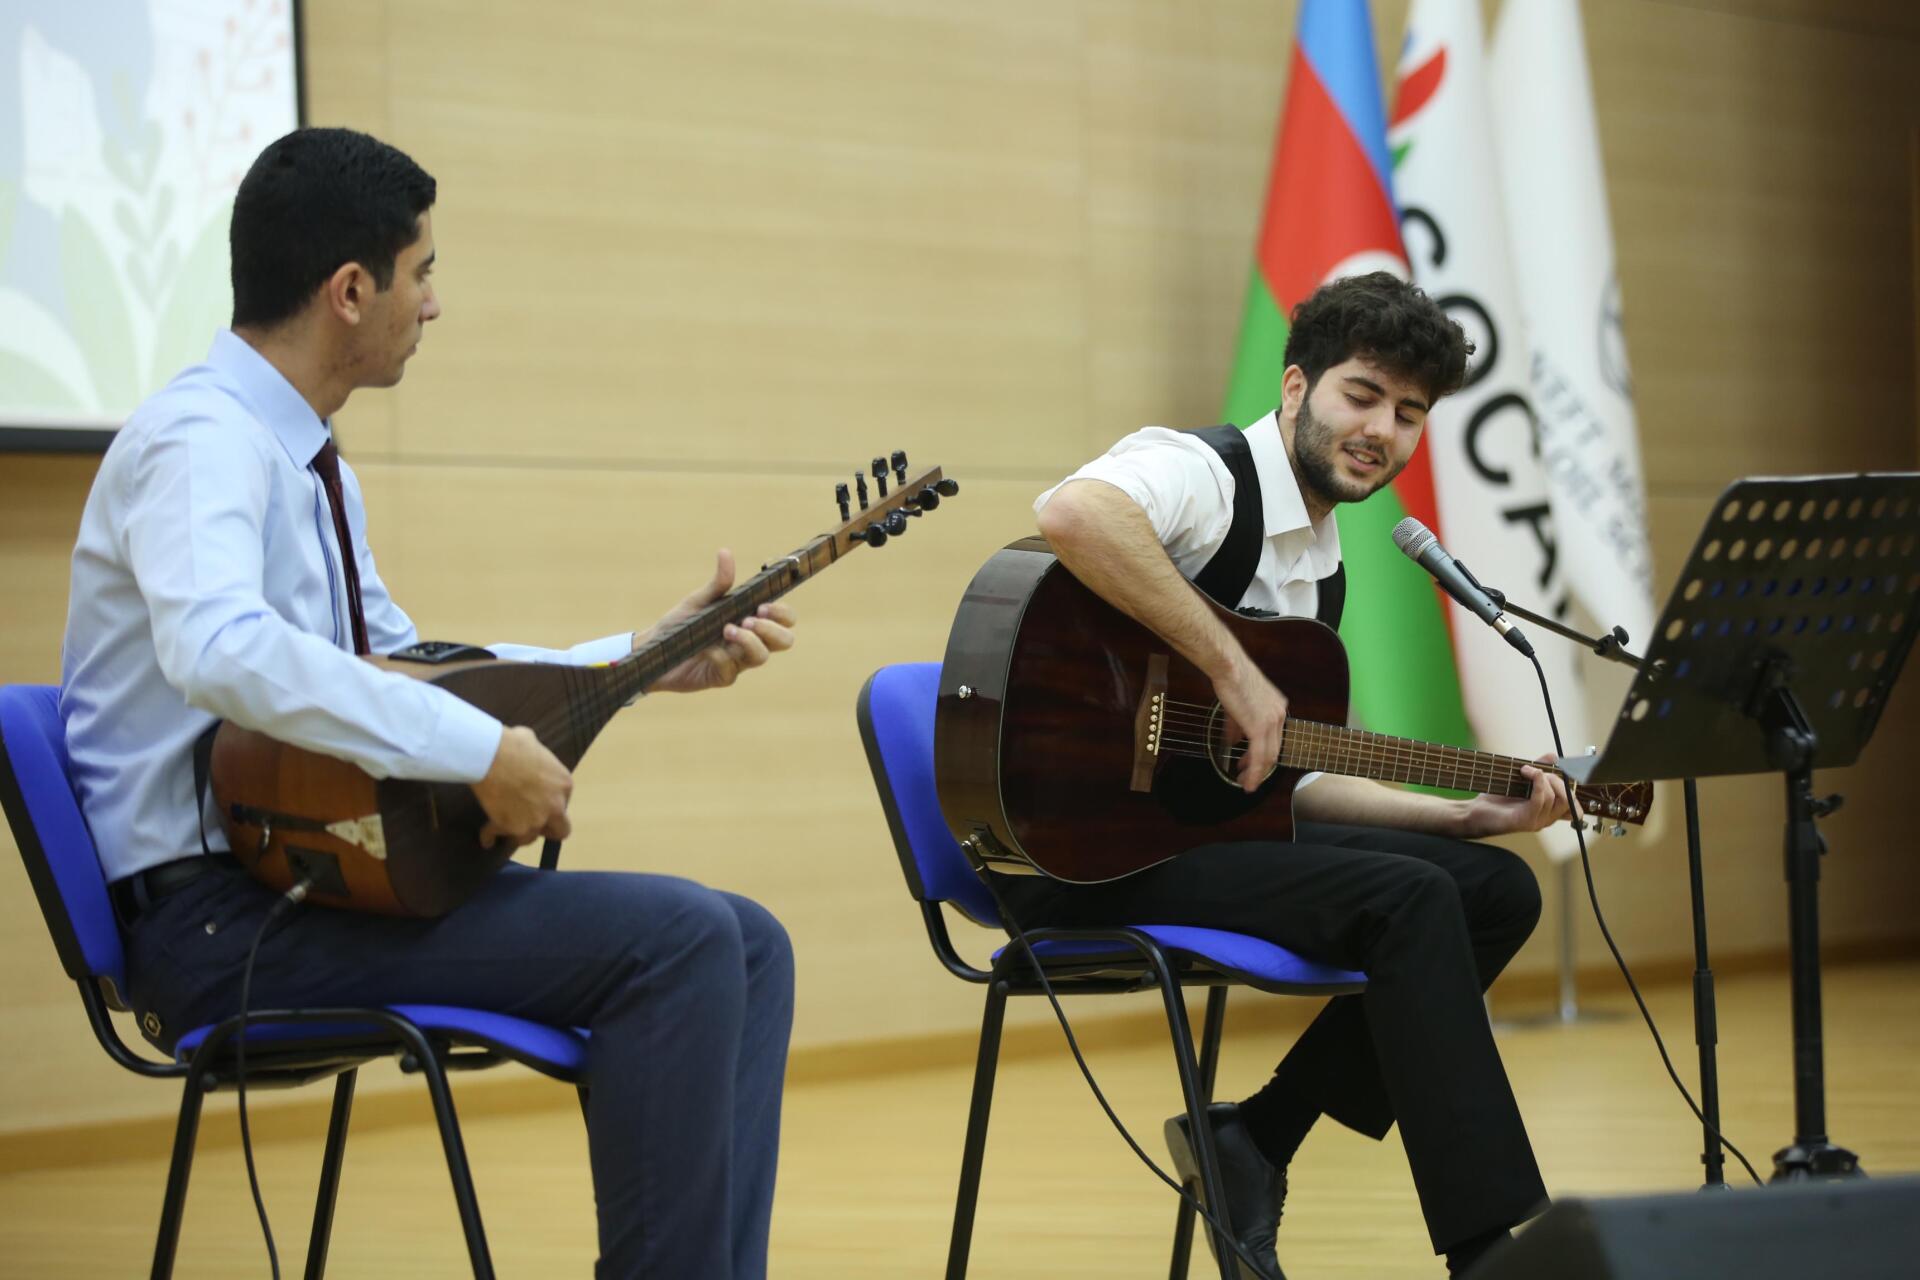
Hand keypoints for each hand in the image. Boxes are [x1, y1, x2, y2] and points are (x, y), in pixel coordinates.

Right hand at [472, 725, 572, 850]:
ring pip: (530, 838)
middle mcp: (555, 806)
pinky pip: (501, 836)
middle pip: (560, 830)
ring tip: (507, 829)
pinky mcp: (513, 828)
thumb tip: (526, 744)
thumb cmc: (513, 744)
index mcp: (564, 785)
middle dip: (546, 829)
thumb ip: (535, 752)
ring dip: (518, 833)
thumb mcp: (532, 742)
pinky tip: (487, 839)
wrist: (492, 757)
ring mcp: (535, 820)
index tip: (536, 802)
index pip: (563, 803)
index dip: (549, 804)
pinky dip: (491, 836)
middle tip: (532, 824)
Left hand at [643, 549, 797, 693]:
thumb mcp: (699, 601)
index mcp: (750, 620)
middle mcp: (749, 641)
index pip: (784, 619)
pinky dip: (721, 657)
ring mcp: (737, 661)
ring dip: (749, 641)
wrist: (654, 650)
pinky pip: (731, 670)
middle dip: (772, 629)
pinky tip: (707, 649)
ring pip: (762, 656)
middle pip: (784, 641)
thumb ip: (717, 583)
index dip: (783, 613)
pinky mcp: (721, 677)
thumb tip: (725, 552)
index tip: (764, 605)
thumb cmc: (680, 625)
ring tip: (727, 629)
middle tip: (751, 618)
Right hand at [1211, 652, 1286, 795]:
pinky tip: (1248, 781)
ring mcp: (1272, 721)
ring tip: (1246, 782)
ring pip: (1268, 757)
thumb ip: (1237, 725)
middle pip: (1274, 750)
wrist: (1228, 667)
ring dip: (1257, 773)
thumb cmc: (1231, 678)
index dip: (1262, 754)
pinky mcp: (1260, 727)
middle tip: (1247, 776)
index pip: (1273, 738)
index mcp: (1277, 707)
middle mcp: (1279, 715)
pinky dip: (1255, 772)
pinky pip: (1259, 756)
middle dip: (1260, 767)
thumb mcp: (1237, 705)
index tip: (1251, 763)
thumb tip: (1234, 740)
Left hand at [1458, 753, 1576, 838]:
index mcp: (1548, 812)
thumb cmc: (1497, 797)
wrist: (1474, 812)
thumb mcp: (1521, 780)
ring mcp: (1536, 822)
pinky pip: (1540, 800)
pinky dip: (1537, 782)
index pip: (1574, 806)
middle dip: (1557, 779)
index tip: (1564, 770)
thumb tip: (1554, 756)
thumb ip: (1540, 769)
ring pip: (1553, 797)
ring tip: (1526, 770)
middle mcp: (1545, 820)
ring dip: (1542, 777)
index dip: (1573, 788)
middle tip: (1538, 770)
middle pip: (1567, 799)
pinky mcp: (1524, 821)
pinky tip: (1527, 772)